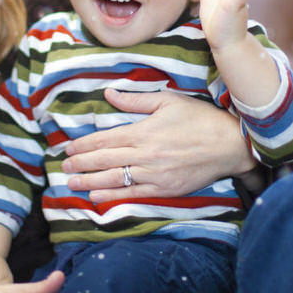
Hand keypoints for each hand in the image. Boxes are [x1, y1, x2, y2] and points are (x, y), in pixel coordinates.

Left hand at [61, 88, 255, 202]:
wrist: (230, 145)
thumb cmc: (200, 119)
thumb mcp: (168, 101)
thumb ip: (135, 101)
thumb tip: (109, 94)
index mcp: (143, 132)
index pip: (106, 139)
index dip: (85, 145)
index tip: (69, 148)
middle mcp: (145, 155)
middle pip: (105, 160)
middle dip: (81, 164)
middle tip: (63, 167)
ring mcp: (154, 175)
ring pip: (114, 179)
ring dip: (90, 182)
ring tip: (71, 183)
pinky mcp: (165, 190)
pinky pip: (133, 194)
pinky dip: (113, 197)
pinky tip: (97, 198)